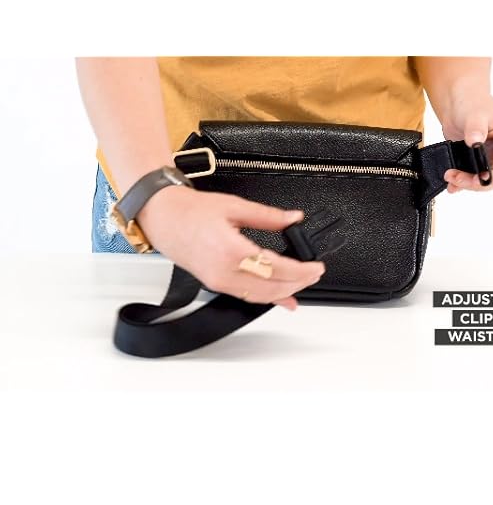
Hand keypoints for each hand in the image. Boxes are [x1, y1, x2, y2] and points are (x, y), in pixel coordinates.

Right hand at [137, 185, 325, 310]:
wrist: (164, 218)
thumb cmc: (192, 211)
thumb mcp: (234, 206)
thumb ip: (268, 216)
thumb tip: (293, 218)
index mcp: (230, 250)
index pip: (275, 268)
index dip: (300, 271)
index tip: (316, 267)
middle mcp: (224, 272)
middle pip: (271, 287)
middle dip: (298, 283)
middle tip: (315, 273)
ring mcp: (219, 282)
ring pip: (260, 297)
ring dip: (285, 292)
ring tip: (303, 282)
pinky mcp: (216, 284)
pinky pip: (248, 296)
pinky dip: (269, 298)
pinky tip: (283, 298)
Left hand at [440, 93, 492, 192]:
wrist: (459, 105)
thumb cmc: (473, 104)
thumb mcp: (475, 115)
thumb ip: (475, 129)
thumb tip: (475, 142)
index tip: (476, 179)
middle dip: (477, 182)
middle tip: (455, 178)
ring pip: (488, 182)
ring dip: (468, 184)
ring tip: (450, 177)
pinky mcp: (485, 165)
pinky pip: (477, 179)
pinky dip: (464, 184)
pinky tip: (452, 184)